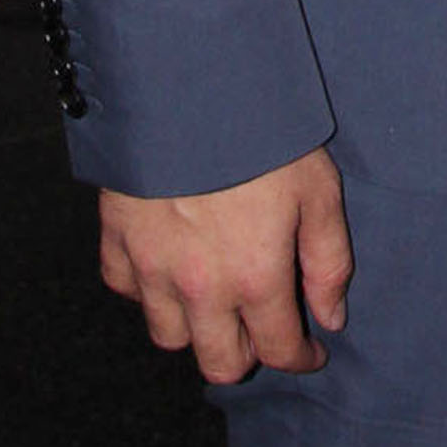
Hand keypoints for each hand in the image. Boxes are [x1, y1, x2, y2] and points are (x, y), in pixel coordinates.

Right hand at [98, 148, 351, 381]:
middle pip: (218, 363)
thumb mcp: (317, 188)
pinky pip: (125, 288)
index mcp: (255, 276)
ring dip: (194, 327)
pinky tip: (166, 265)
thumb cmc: (262, 130)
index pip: (278, 350)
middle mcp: (200, 286)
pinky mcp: (116, 238)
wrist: (188, 83)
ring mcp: (152, 267)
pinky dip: (145, 287)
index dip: (300, 358)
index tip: (310, 351)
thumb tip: (330, 318)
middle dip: (245, 354)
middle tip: (259, 329)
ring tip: (212, 299)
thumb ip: (328, 261)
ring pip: (169, 336)